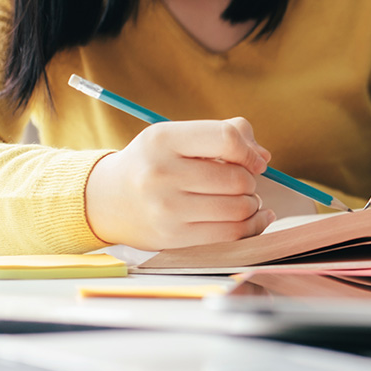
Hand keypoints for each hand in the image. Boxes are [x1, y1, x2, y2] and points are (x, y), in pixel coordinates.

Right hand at [85, 117, 275, 250]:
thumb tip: (263, 157)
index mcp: (164, 138)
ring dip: (252, 204)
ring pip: (238, 208)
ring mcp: (166, 208)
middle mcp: (161, 172)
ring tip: (244, 200)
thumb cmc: (155, 164)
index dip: (250, 151)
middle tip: (243, 183)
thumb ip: (224, 133)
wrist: (108, 200)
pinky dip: (252, 226)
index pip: (226, 138)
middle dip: (250, 181)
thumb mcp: (178, 137)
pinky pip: (230, 234)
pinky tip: (255, 218)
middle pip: (237, 179)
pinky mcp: (173, 237)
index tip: (254, 161)